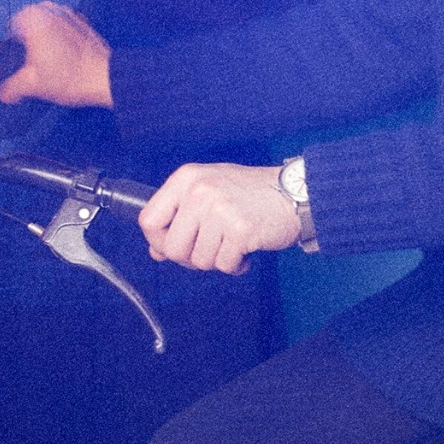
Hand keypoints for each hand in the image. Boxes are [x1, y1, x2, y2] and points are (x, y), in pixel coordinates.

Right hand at [0, 1, 112, 106]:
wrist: (105, 77)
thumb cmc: (69, 77)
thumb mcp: (31, 85)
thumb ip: (10, 88)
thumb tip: (4, 93)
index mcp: (32, 17)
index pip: (7, 29)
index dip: (6, 48)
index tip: (8, 62)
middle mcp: (49, 9)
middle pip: (25, 27)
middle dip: (23, 45)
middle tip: (25, 65)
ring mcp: (67, 13)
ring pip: (43, 27)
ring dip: (40, 42)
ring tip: (43, 64)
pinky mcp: (81, 22)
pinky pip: (59, 29)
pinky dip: (56, 41)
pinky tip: (59, 60)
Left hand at [139, 162, 300, 273]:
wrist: (295, 192)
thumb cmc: (252, 192)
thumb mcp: (209, 191)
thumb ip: (181, 216)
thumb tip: (156, 251)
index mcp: (187, 178)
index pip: (148, 220)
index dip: (159, 241)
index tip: (174, 245)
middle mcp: (200, 190)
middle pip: (171, 247)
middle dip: (190, 258)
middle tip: (211, 248)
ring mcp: (220, 209)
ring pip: (199, 260)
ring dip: (217, 260)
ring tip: (233, 242)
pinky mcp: (240, 229)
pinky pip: (224, 265)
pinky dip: (236, 265)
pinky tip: (246, 248)